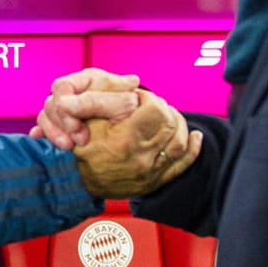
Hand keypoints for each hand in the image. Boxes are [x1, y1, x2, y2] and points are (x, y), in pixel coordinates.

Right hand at [32, 68, 140, 148]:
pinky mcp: (62, 127)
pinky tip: (48, 145)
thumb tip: (70, 102)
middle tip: (80, 141)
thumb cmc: (136, 114)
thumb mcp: (124, 104)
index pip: (62, 87)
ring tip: (69, 147)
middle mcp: (75, 92)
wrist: (144, 132)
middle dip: (63, 124)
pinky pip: (43, 130)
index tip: (78, 128)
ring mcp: (67, 110)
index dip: (65, 107)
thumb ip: (99, 100)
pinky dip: (44, 137)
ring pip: (45, 117)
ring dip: (54, 134)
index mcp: (89, 80)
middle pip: (51, 103)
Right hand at [73, 90, 202, 198]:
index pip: (156, 109)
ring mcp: (148, 173)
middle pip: (170, 123)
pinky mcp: (152, 182)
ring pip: (180, 142)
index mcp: (125, 139)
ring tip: (167, 116)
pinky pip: (181, 165)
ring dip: (178, 124)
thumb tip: (135, 84)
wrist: (72, 181)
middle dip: (163, 108)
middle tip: (150, 106)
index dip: (149, 98)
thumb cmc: (78, 146)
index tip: (138, 98)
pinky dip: (192, 149)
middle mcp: (140, 158)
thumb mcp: (86, 116)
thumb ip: (108, 96)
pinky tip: (195, 137)